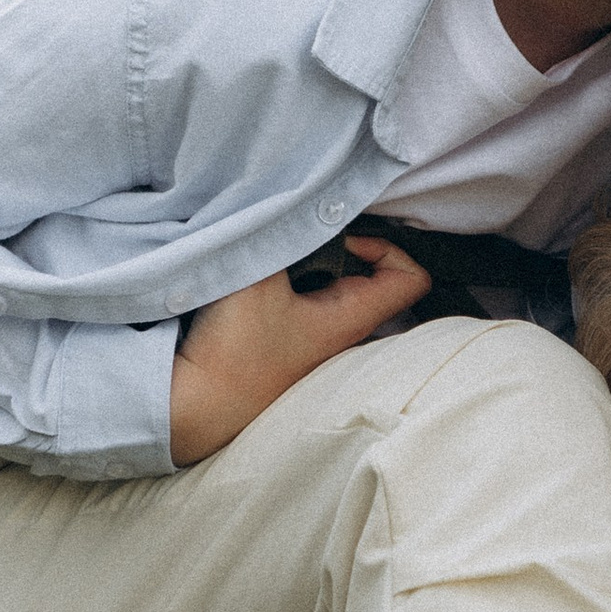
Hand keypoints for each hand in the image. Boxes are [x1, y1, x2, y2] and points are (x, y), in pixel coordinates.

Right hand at [168, 238, 432, 464]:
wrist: (197, 404)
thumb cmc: (236, 350)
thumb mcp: (260, 275)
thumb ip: (284, 236)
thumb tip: (292, 207)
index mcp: (352, 318)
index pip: (412, 279)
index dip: (387, 248)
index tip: (344, 241)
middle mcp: (342, 331)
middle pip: (369, 276)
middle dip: (339, 247)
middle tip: (302, 236)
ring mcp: (314, 340)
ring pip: (331, 286)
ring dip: (307, 263)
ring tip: (275, 253)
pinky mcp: (287, 343)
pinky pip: (303, 300)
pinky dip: (288, 280)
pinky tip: (256, 275)